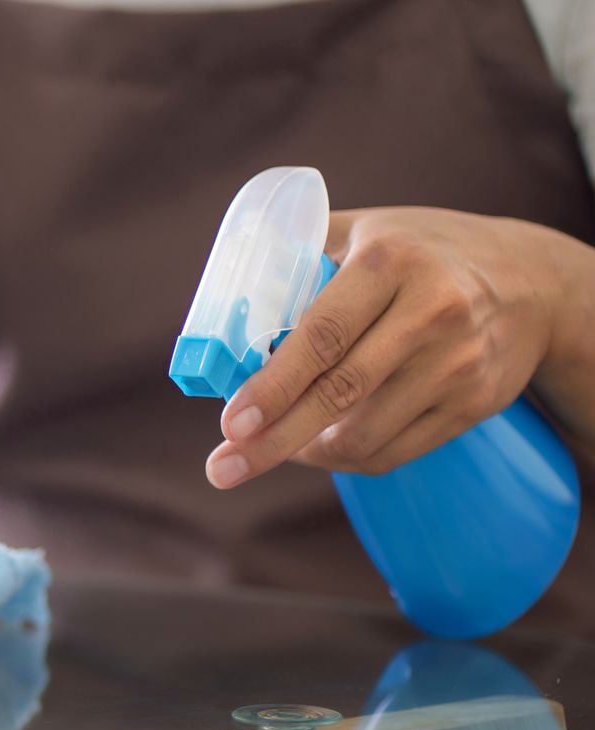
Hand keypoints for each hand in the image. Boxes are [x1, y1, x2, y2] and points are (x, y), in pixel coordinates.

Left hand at [206, 207, 573, 487]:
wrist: (534, 281)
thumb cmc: (423, 253)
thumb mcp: (365, 230)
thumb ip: (296, 256)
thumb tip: (224, 311)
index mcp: (390, 262)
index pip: (323, 335)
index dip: (274, 385)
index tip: (231, 423)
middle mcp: (432, 311)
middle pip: (339, 394)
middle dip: (273, 441)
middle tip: (224, 469)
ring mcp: (458, 362)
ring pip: (362, 435)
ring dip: (306, 452)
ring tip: (274, 446)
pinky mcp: (475, 403)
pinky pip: (392, 452)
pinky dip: (345, 459)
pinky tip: (320, 447)